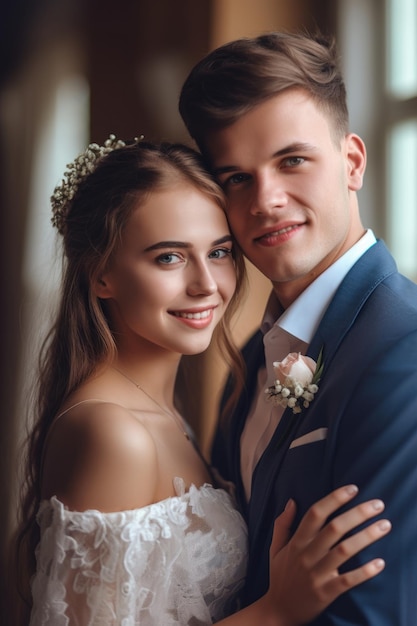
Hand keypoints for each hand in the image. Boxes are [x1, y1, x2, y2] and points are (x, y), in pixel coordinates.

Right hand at [264, 485, 390, 624]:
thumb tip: (291, 501)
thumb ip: (282, 524)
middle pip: (334, 528)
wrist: (278, 611)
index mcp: (296, 542)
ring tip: (384, 525)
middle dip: (358, 513)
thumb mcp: (275, 548)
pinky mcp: (326, 592)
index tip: (353, 488)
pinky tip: (379, 562)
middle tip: (378, 504)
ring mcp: (316, 574)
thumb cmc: (280, 576)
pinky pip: (348, 580)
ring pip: (344, 551)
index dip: (334, 499)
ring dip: (366, 536)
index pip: (315, 514)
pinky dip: (364, 571)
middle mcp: (306, 555)